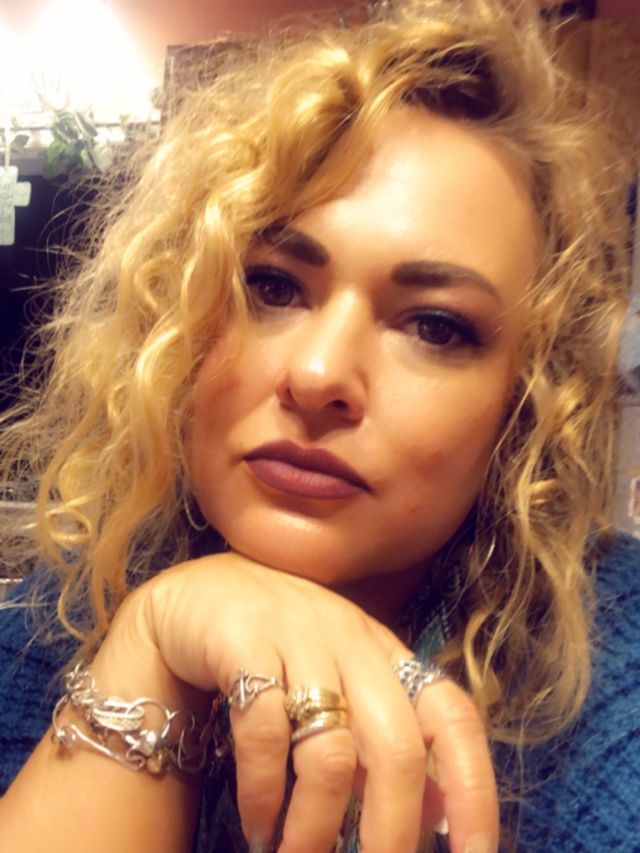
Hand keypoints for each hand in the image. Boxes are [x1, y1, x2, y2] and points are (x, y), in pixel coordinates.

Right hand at [100, 551, 497, 852]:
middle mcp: (352, 640)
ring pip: (330, 750)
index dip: (474, 787)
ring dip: (316, 827)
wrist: (198, 595)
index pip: (452, 715)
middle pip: (397, 746)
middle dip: (391, 832)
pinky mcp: (243, 640)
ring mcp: (298, 635)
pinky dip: (264, 793)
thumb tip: (439, 813)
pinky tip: (257, 824)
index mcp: (386, 653)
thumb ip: (383, 740)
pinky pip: (264, 731)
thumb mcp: (342, 685)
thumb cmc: (279, 649)